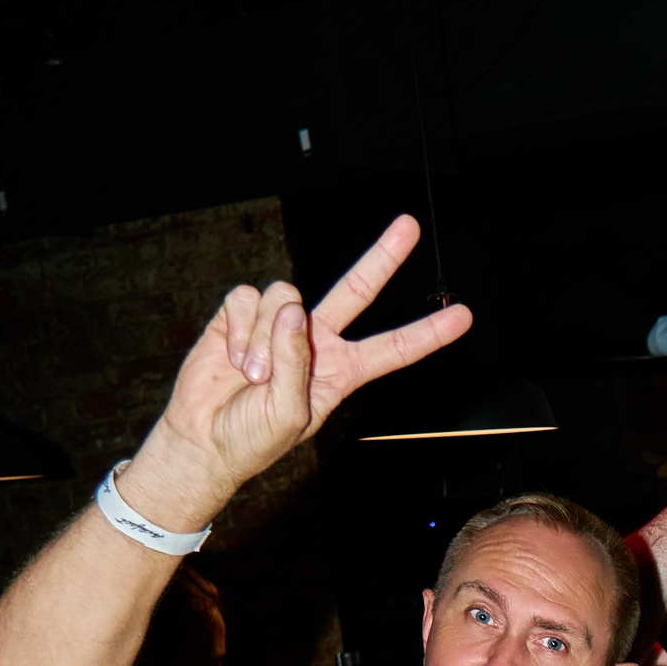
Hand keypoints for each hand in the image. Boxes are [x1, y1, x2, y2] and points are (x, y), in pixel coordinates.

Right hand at [117, 215, 472, 534]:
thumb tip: (293, 309)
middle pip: (357, 290)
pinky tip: (233, 359)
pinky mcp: (241, 314)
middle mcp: (315, 340)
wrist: (203, 439)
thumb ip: (297, 361)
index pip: (393, 349)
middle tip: (411, 227)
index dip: (427, 334)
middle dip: (383, 257)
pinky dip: (241, 330)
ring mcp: (278, 324)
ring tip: (253, 375)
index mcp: (341, 371)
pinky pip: (248, 298)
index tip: (463, 316)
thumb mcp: (289, 414)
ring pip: (286, 295)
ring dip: (265, 339)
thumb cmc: (253, 437)